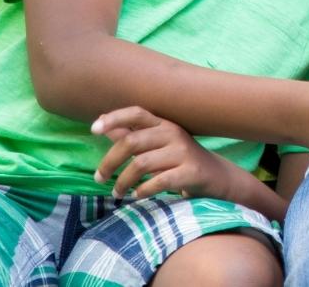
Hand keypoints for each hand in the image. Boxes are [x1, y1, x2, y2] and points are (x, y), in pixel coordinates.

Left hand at [92, 106, 240, 201]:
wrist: (215, 177)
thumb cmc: (179, 160)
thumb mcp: (157, 145)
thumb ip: (132, 135)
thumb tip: (103, 124)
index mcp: (164, 124)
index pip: (138, 113)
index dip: (115, 118)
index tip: (93, 128)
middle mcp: (173, 133)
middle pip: (132, 141)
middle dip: (110, 161)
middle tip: (99, 178)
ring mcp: (183, 152)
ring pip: (141, 163)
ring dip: (122, 181)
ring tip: (116, 192)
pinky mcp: (190, 172)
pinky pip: (159, 181)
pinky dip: (143, 190)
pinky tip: (137, 195)